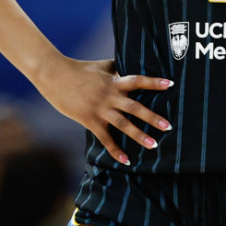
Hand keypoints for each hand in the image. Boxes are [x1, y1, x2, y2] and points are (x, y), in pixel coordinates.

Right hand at [38, 57, 172, 164]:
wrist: (54, 75)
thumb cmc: (78, 69)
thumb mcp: (101, 66)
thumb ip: (117, 67)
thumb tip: (130, 65)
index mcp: (113, 81)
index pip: (137, 80)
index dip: (153, 82)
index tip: (170, 84)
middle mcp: (109, 96)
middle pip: (134, 107)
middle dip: (152, 117)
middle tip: (168, 126)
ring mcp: (99, 109)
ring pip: (123, 124)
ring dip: (139, 135)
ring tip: (154, 145)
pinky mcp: (89, 120)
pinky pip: (105, 138)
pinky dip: (116, 150)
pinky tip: (126, 160)